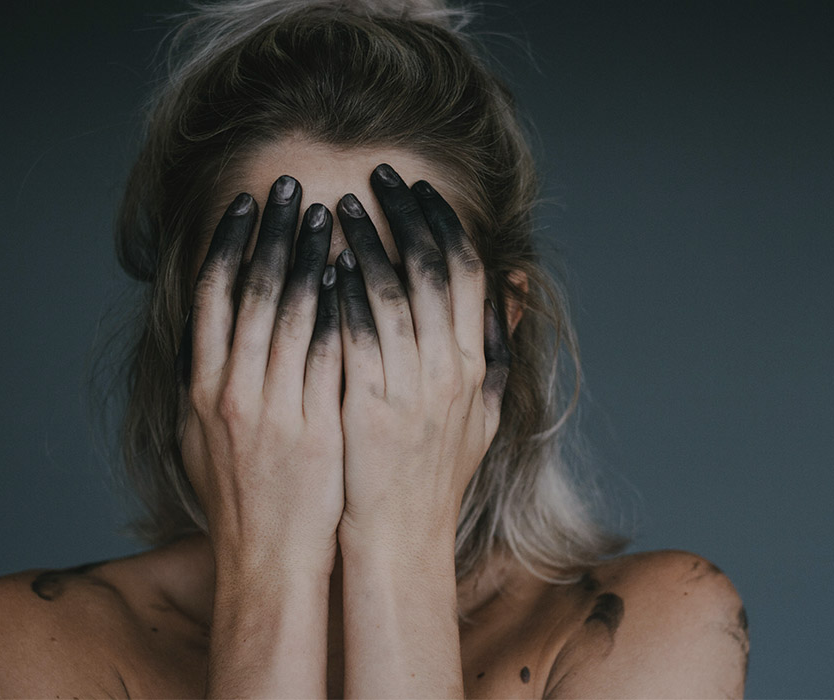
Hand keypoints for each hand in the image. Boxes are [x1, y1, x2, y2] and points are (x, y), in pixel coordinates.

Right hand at [176, 175, 343, 576]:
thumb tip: (206, 336)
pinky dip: (339, 308)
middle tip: (290, 187)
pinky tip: (354, 274)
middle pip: (251, 291)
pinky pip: (329, 353)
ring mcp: (273, 408)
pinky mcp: (315, 425)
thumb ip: (204, 383)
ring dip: (309, 256)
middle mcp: (231, 390)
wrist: (267, 558)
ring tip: (328, 215)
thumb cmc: (238, 498)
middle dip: (272, 232)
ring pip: (291, 312)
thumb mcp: (200, 438)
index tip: (245, 206)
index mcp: (202, 388)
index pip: (211, 297)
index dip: (227, 244)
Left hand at [333, 163, 512, 552]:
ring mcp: (410, 387)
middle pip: (432, 268)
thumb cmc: (435, 476)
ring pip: (391, 291)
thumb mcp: (483, 413)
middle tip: (379, 177)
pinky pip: (354, 333)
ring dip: (365, 242)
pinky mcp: (368, 405)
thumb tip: (513, 284)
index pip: (467, 272)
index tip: (419, 191)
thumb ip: (497, 347)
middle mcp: (450, 369)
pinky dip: (339, 293)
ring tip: (338, 209)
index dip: (444, 223)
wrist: (399, 538)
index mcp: (475, 364)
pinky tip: (319, 265)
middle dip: (406, 214)